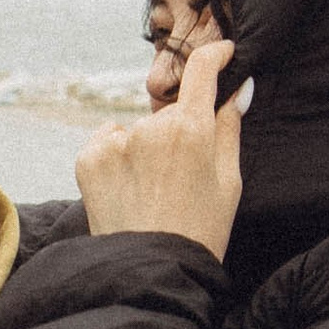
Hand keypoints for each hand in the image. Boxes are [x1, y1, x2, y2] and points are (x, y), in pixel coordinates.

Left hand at [76, 38, 241, 259]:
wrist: (149, 273)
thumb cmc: (199, 232)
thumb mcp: (229, 182)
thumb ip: (230, 128)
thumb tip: (239, 89)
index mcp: (192, 129)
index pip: (202, 71)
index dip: (214, 56)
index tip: (221, 54)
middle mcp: (150, 126)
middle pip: (171, 112)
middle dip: (181, 130)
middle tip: (185, 175)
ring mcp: (115, 141)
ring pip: (140, 129)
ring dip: (147, 147)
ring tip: (154, 192)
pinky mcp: (88, 157)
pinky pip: (110, 141)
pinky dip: (119, 156)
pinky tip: (129, 189)